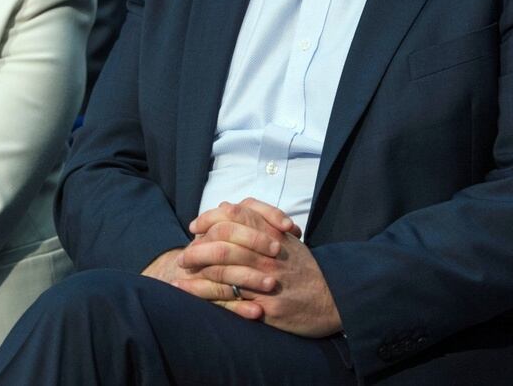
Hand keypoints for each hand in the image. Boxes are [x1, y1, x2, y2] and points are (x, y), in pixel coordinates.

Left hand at [175, 199, 340, 336]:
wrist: (333, 301)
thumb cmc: (305, 270)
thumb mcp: (286, 240)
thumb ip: (258, 221)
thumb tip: (225, 207)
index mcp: (273, 234)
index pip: (235, 215)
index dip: (210, 218)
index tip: (195, 226)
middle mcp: (268, 254)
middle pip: (223, 240)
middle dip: (197, 247)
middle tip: (184, 255)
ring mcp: (266, 279)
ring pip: (221, 269)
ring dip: (196, 270)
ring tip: (179, 273)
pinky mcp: (265, 305)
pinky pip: (227, 298)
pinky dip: (202, 293)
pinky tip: (187, 292)